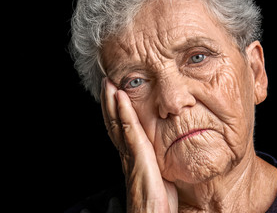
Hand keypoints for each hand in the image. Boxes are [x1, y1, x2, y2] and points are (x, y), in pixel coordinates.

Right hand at [101, 78, 177, 211]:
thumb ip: (156, 160)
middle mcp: (127, 153)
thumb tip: (163, 151)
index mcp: (132, 156)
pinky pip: (129, 130)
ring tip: (109, 84)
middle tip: (106, 83)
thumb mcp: (158, 175)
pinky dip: (123, 112)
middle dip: (109, 102)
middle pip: (115, 122)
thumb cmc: (157, 201)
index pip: (121, 129)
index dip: (116, 112)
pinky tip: (121, 98)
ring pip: (117, 122)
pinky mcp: (137, 156)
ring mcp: (130, 154)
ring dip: (112, 102)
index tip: (115, 94)